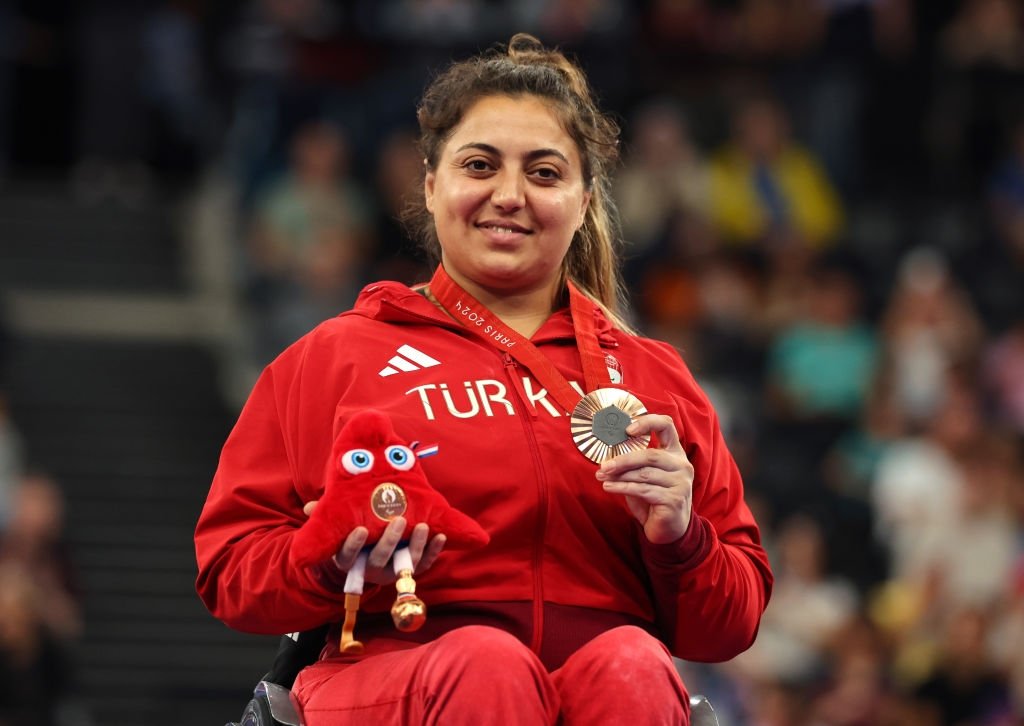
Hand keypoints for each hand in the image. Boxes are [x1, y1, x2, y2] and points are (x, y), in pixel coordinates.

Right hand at [302, 502, 446, 583]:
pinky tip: (442, 536)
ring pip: (405, 564)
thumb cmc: (351, 537)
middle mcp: (370, 569)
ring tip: (424, 526)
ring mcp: (392, 571)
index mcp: (349, 560)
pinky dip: (434, 551)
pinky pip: (424, 564)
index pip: (348, 556)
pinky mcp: (410, 570)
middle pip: (380, 559)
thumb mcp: (336, 529)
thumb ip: (324, 519)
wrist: (366, 558)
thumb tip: (310, 507)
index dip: (354, 545)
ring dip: (416, 546)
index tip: (360, 531)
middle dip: (390, 541)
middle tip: (398, 521)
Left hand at [594, 414, 693, 543]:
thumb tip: (607, 458)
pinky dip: (622, 488)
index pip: (667, 426)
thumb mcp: (644, 477)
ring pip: (644, 474)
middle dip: (623, 460)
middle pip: (650, 455)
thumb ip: (633, 464)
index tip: (627, 429)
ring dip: (619, 476)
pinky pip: (643, 490)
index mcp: (675, 453)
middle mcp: (681, 465)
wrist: (668, 530)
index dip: (647, 422)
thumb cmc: (653, 498)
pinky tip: (609, 487)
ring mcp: (680, 483)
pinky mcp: (674, 500)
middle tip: (604, 466)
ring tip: (602, 477)